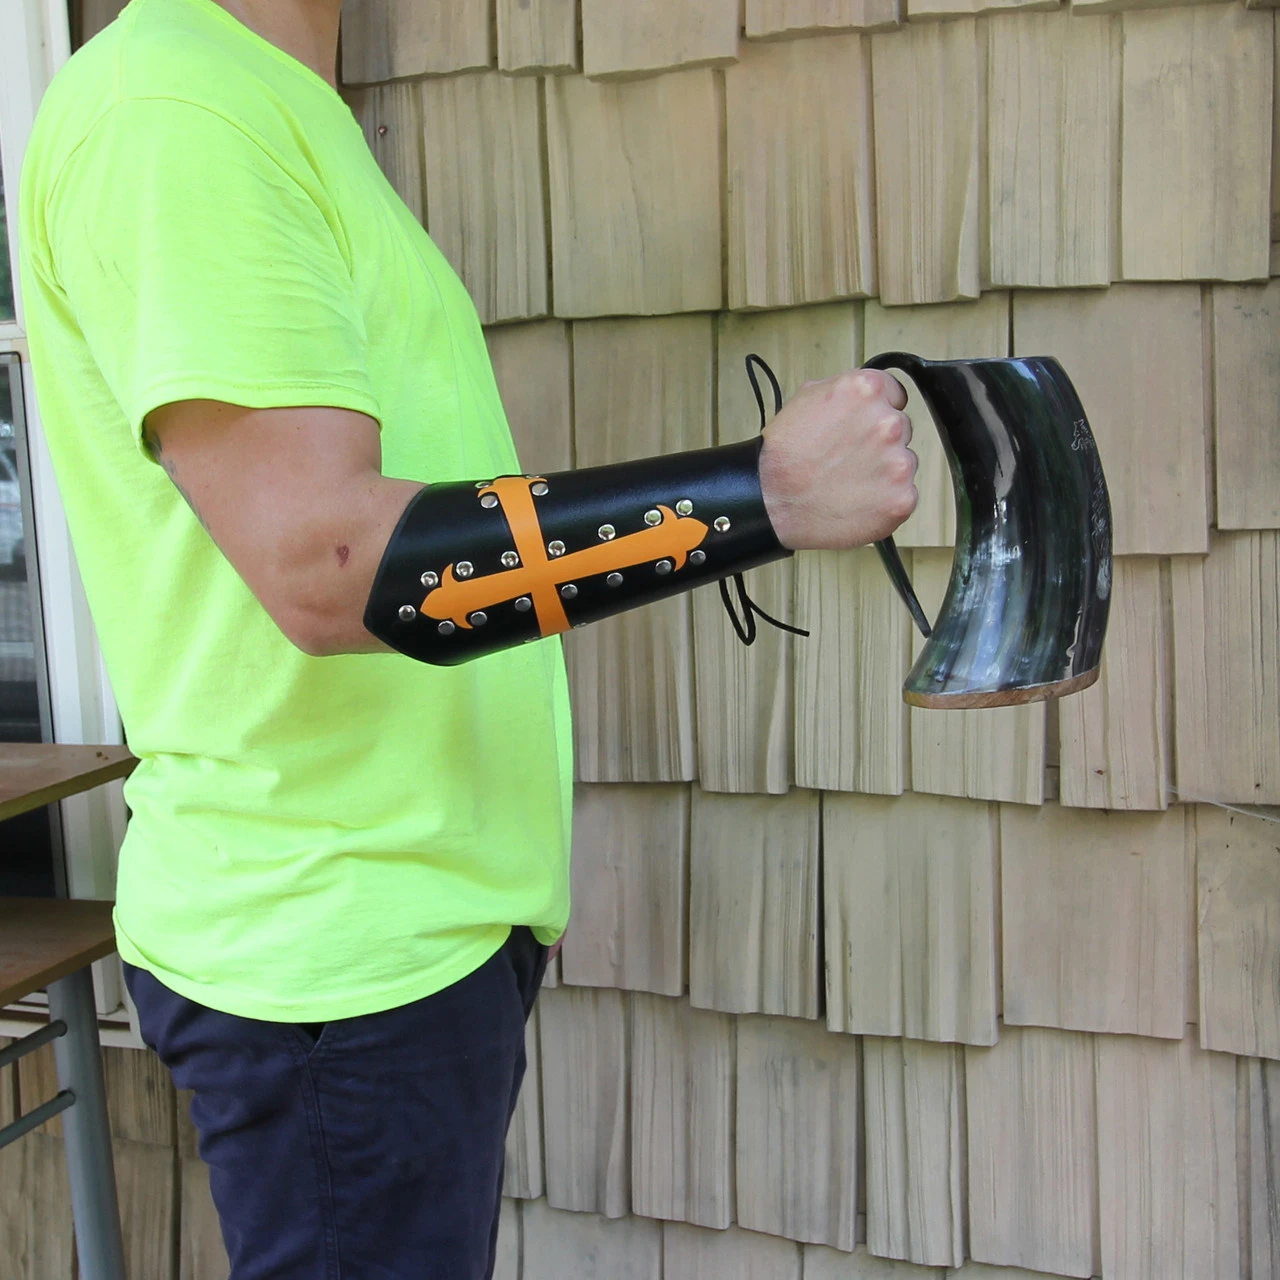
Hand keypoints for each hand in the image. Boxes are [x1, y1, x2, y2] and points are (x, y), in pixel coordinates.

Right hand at [757, 368, 918, 550]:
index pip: (896, 394)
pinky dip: (884, 501)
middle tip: (848, 458)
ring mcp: (899, 463)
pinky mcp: (902, 499)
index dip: (877, 411)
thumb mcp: (806, 398)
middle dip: (879, 442)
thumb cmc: (784, 455)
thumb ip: (844, 391)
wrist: (772, 501)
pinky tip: (856, 500)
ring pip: (903, 463)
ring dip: (883, 472)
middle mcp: (888, 423)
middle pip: (901, 429)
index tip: (865, 426)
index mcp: (867, 392)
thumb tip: (864, 396)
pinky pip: (903, 496)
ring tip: (847, 482)